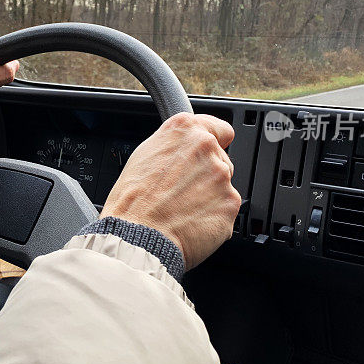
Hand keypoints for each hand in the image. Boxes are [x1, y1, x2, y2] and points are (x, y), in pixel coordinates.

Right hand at [100, 112, 240, 270]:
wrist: (138, 235)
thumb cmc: (133, 201)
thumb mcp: (143, 156)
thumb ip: (173, 146)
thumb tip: (182, 151)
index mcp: (185, 130)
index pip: (220, 128)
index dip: (216, 142)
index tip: (214, 151)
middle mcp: (207, 147)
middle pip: (221, 159)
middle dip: (207, 174)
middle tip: (182, 190)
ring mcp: (221, 175)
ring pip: (222, 185)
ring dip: (209, 196)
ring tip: (182, 209)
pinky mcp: (230, 202)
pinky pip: (226, 208)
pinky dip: (213, 216)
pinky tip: (191, 221)